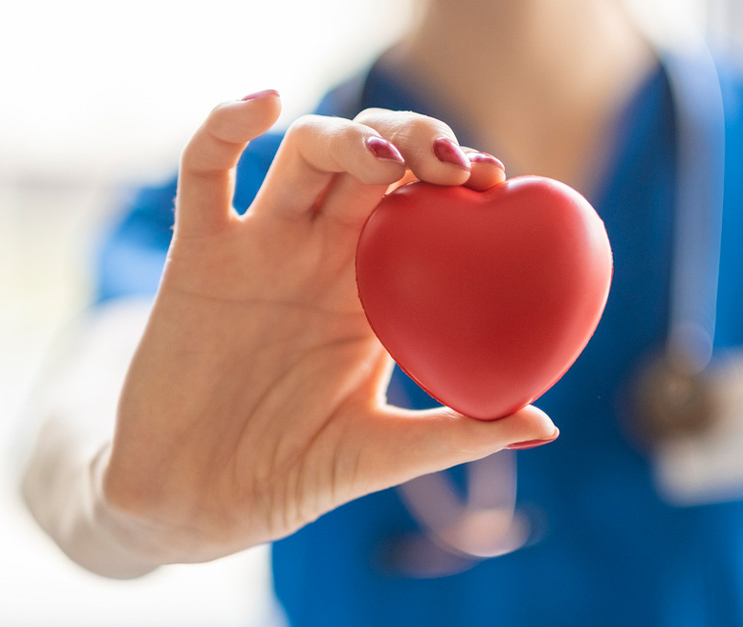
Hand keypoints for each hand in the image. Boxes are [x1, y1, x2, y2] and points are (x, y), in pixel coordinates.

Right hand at [99, 91, 558, 566]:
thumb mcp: (382, 454)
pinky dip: (226, 125)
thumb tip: (544, 425)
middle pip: (372, 162)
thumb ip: (457, 433)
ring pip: (304, 154)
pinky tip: (264, 104)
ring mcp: (260, 247)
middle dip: (414, 140)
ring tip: (384, 158)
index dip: (459, 176)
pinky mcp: (198, 252)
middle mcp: (321, 255)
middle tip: (451, 163)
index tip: (495, 178)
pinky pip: (205, 171)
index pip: (424, 205)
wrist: (198, 502)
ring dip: (347, 135)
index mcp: (374, 289)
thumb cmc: (292, 475)